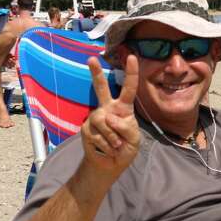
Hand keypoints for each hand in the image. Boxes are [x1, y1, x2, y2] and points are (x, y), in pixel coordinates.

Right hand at [81, 55, 140, 175]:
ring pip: (102, 121)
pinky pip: (96, 135)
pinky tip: (108, 148)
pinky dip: (105, 144)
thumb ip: (126, 127)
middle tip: (91, 59)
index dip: (131, 73)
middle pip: (101, 88)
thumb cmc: (126, 148)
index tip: (132, 56)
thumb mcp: (134, 139)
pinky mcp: (86, 128)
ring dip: (112, 137)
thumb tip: (108, 117)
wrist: (111, 164)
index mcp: (123, 108)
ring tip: (116, 145)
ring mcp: (96, 117)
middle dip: (96, 73)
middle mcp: (108, 108)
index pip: (128, 89)